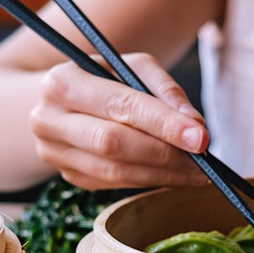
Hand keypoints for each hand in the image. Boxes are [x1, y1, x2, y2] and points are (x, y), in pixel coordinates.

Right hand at [28, 52, 210, 190]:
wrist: (58, 101)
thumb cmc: (104, 79)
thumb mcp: (133, 67)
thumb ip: (166, 91)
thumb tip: (196, 126)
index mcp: (64, 83)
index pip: (121, 105)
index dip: (163, 124)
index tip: (201, 138)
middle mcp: (49, 119)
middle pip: (115, 144)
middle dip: (165, 154)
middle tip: (203, 160)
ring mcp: (54, 152)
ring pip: (115, 171)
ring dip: (161, 175)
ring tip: (196, 173)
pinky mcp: (67, 175)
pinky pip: (113, 184)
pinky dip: (147, 181)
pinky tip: (172, 176)